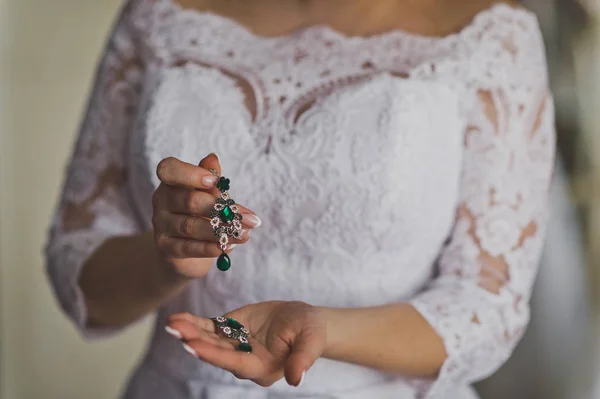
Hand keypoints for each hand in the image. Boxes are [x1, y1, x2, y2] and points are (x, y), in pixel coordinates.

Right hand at [152, 153, 260, 277]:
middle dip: (222, 209)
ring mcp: (161, 225)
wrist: (185, 250)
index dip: (190, 174)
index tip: (215, 182)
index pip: (168, 169)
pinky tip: (229, 246)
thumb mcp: (208, 194)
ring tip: (245, 233)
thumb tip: (212, 158)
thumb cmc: (200, 214)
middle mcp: (161, 200)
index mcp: (171, 181)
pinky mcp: (165, 248)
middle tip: (250, 219)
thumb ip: (210, 179)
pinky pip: (188, 247)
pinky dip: (210, 247)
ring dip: (222, 231)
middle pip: (189, 200)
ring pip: (191, 226)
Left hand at [165, 301, 326, 386]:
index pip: (234, 363)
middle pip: (216, 352)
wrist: (304, 320)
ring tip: (171, 323)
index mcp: (262, 368)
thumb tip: (296, 379)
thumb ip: (302, 359)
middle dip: (194, 341)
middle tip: (175, 330)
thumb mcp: (311, 341)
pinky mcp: (231, 331)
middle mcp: (244, 360)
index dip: (214, 355)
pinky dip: (194, 323)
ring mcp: (235, 346)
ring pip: (208, 340)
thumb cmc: (311, 331)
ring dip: (189, 332)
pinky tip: (178, 319)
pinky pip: (209, 329)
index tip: (193, 346)